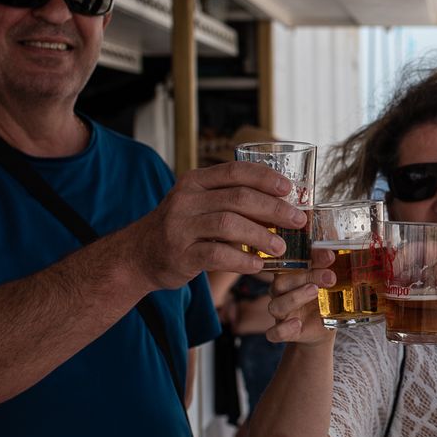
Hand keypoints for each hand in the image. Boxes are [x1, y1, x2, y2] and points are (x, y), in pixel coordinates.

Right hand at [122, 161, 308, 290]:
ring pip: (229, 224)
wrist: (139, 255)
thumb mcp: (200, 204)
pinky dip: (241, 260)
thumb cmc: (182, 228)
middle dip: (273, 209)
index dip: (266, 178)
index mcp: (196, 181)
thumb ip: (230, 199)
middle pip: (238, 198)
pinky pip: (216, 254)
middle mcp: (186, 199)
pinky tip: (257, 265)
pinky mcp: (180, 254)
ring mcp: (181, 226)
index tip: (289, 189)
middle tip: (297, 221)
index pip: (236, 171)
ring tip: (281, 247)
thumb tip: (282, 204)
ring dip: (261, 235)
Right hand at [264, 248, 335, 344]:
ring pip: (277, 304)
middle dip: (305, 277)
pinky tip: (297, 323)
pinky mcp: (283, 332)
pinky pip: (275, 332)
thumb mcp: (331, 284)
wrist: (324, 329)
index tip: (330, 256)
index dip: (310, 256)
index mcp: (291, 275)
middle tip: (330, 277)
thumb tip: (346, 249)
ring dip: (294, 297)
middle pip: (282, 282)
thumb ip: (334, 269)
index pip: (294, 261)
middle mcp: (281, 292)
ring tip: (314, 291)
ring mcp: (281, 313)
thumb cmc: (325, 299)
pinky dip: (283, 329)